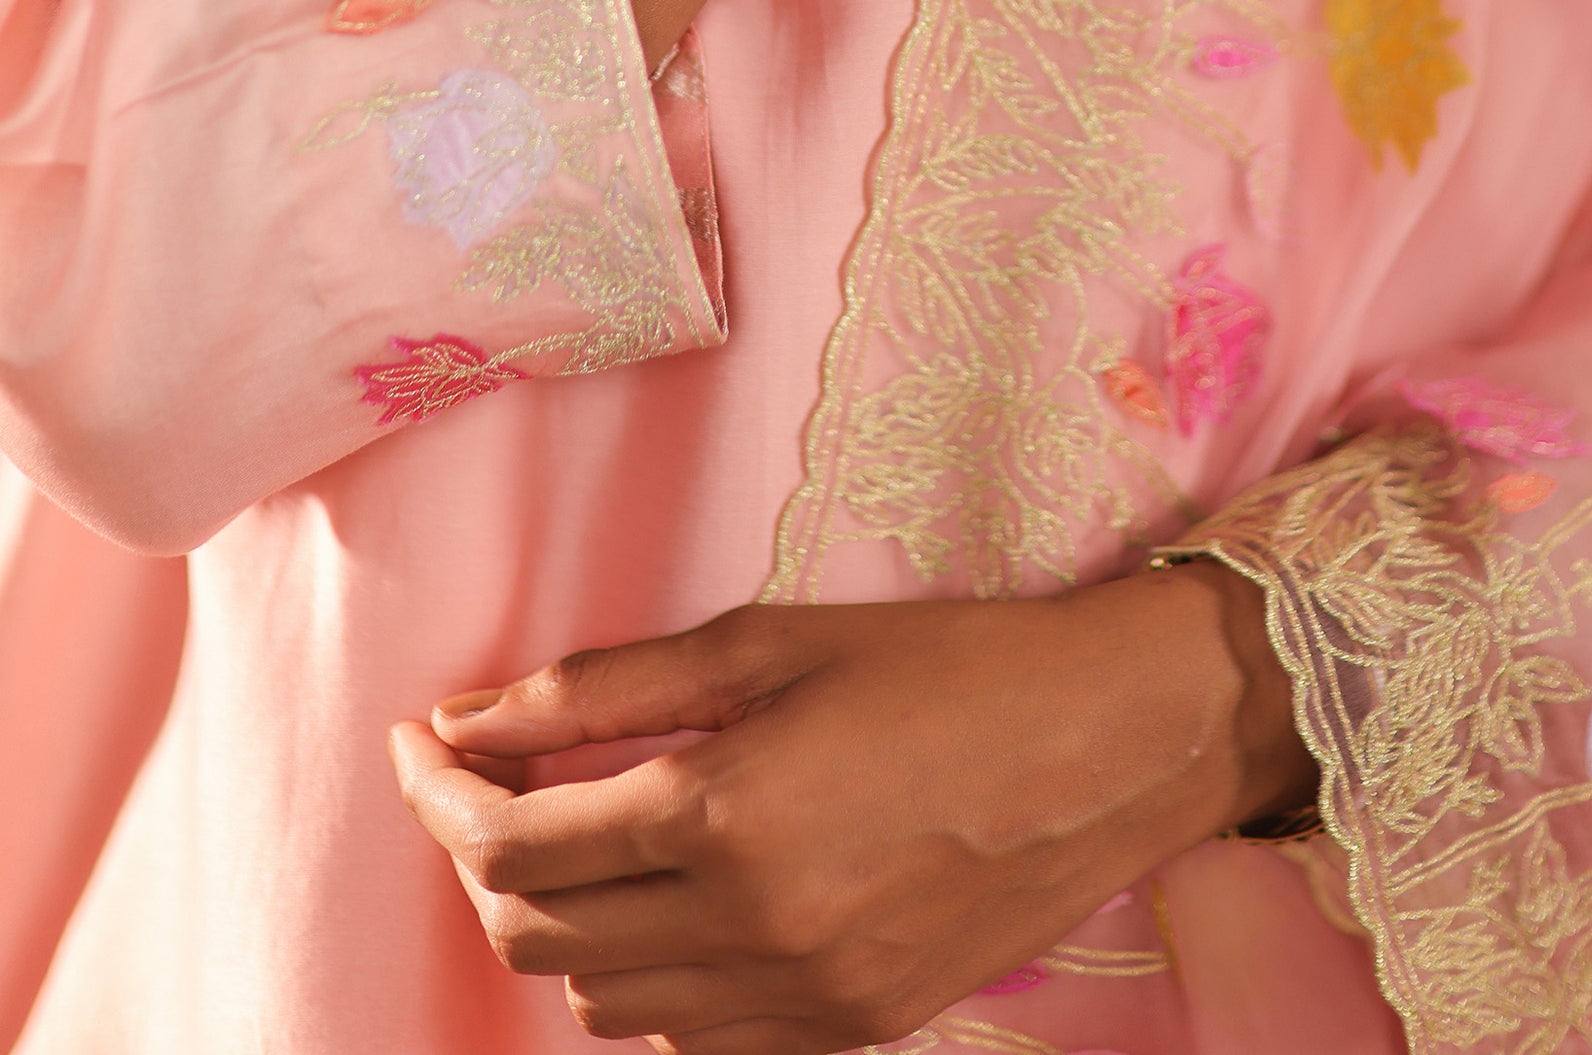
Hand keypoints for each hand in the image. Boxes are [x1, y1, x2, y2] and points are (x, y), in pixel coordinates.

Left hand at [391, 563, 1313, 1050]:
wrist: (1108, 745)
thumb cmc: (941, 662)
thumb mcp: (764, 640)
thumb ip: (602, 688)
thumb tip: (464, 719)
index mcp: (722, 816)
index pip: (514, 842)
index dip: (441, 792)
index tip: (420, 740)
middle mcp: (749, 931)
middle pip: (537, 933)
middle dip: (482, 854)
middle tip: (485, 776)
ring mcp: (800, 1003)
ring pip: (603, 1000)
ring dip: (561, 918)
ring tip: (580, 830)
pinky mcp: (847, 1037)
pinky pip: (691, 1036)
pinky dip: (648, 974)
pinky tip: (673, 896)